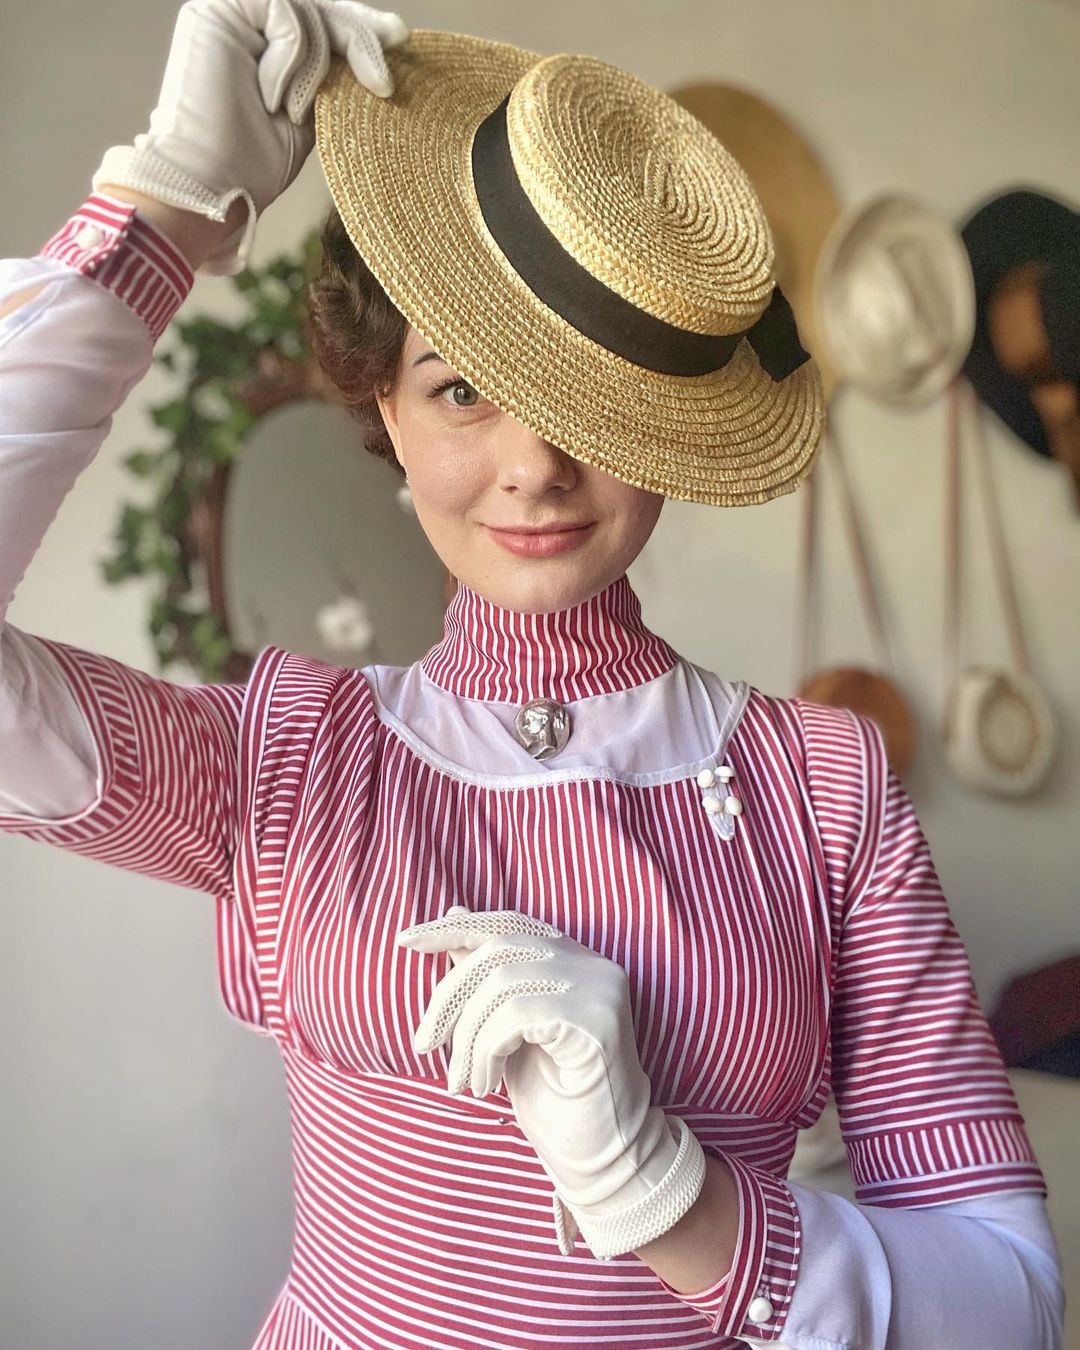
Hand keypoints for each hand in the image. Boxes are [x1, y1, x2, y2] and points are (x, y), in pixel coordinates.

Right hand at [91, 0, 408, 274]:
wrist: (212, 185)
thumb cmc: (254, 163)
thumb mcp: (310, 110)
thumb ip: (330, 73)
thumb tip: (378, 39)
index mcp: (261, 37)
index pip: (322, 16)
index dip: (361, 26)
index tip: (398, 38)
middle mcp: (244, 16)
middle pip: (320, 5)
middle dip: (359, 32)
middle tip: (390, 57)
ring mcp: (229, 9)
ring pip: (308, 10)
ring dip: (317, 66)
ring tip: (293, 112)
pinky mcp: (218, 8)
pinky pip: (286, 14)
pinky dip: (292, 60)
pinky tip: (272, 100)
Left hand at [396, 905, 705, 1257]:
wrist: (601, 1159)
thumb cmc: (553, 1098)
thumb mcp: (504, 1029)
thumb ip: (485, 975)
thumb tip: (450, 915)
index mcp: (571, 958)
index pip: (506, 922)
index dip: (455, 928)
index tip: (407, 940)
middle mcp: (591, 964)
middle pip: (497, 949)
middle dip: (447, 996)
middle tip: (422, 1045)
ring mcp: (599, 988)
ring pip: (501, 983)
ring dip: (466, 1037)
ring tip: (463, 1080)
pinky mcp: (597, 1019)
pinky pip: (516, 1015)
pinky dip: (486, 1050)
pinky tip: (487, 1084)